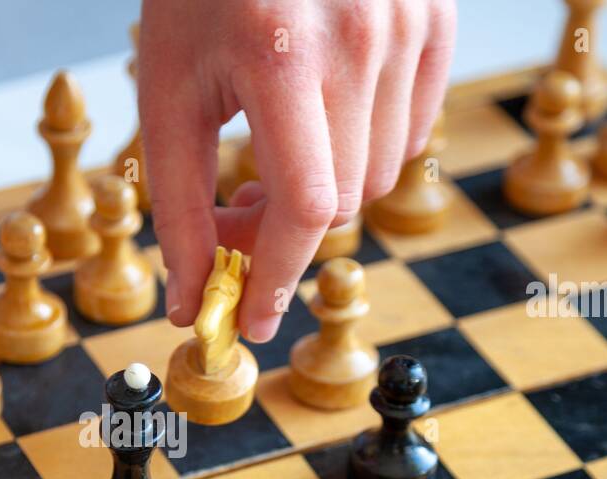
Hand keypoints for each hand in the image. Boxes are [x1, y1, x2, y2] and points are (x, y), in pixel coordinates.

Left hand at [139, 0, 455, 340]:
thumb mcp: (169, 90)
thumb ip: (178, 205)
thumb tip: (190, 304)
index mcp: (282, 52)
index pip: (305, 205)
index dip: (274, 276)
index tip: (246, 320)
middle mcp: (363, 37)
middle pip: (343, 202)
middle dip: (283, 232)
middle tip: (234, 214)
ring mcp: (410, 25)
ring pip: (381, 175)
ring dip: (324, 192)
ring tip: (271, 154)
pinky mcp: (437, 20)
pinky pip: (412, 130)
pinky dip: (363, 149)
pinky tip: (319, 117)